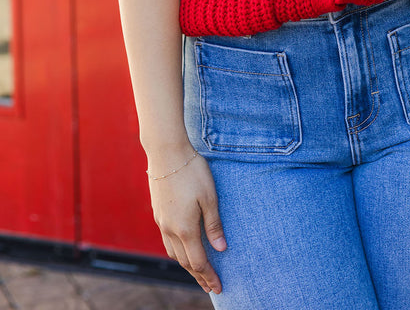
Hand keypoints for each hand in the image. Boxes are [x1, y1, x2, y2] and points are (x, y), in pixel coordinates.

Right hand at [148, 149, 226, 294]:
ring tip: (198, 271)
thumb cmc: (192, 171)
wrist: (166, 152)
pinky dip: (177, 251)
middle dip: (199, 276)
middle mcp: (170, 230)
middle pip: (185, 261)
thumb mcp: (209, 197)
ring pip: (174, 252)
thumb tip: (221, 249)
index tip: (218, 287)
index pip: (198, 262)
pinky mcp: (158, 212)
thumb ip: (214, 225)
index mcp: (185, 229)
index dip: (209, 276)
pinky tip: (183, 247)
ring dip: (187, 265)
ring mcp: (162, 221)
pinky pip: (167, 240)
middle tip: (210, 286)